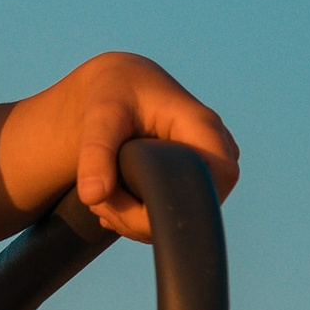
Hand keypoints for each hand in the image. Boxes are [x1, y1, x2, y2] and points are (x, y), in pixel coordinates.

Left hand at [60, 53, 240, 240]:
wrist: (120, 88)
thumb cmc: (114, 94)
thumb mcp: (99, 116)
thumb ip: (95, 152)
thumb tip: (93, 196)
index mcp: (203, 126)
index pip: (214, 179)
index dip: (171, 203)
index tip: (119, 200)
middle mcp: (216, 151)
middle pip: (195, 207)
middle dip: (141, 216)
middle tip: (98, 201)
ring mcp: (209, 170)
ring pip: (181, 217)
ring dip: (135, 220)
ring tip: (100, 199)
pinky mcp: (195, 184)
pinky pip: (174, 215)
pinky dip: (139, 219)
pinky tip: (112, 202)